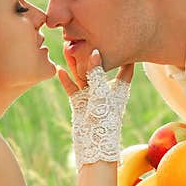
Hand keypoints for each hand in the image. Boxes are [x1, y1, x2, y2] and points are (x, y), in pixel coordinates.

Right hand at [59, 46, 133, 170]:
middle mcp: (105, 92)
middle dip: (92, 55)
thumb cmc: (104, 121)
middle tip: (85, 38)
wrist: (94, 147)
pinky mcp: (80, 105)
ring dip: (75, 64)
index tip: (125, 39)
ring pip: (83, 77)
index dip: (125, 55)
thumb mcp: (101, 93)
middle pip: (99, 69)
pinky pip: (72, 89)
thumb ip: (96, 73)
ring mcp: (92, 98)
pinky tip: (59, 70)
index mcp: (119, 89)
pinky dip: (66, 80)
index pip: (125, 69)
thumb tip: (95, 51)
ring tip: (67, 48)